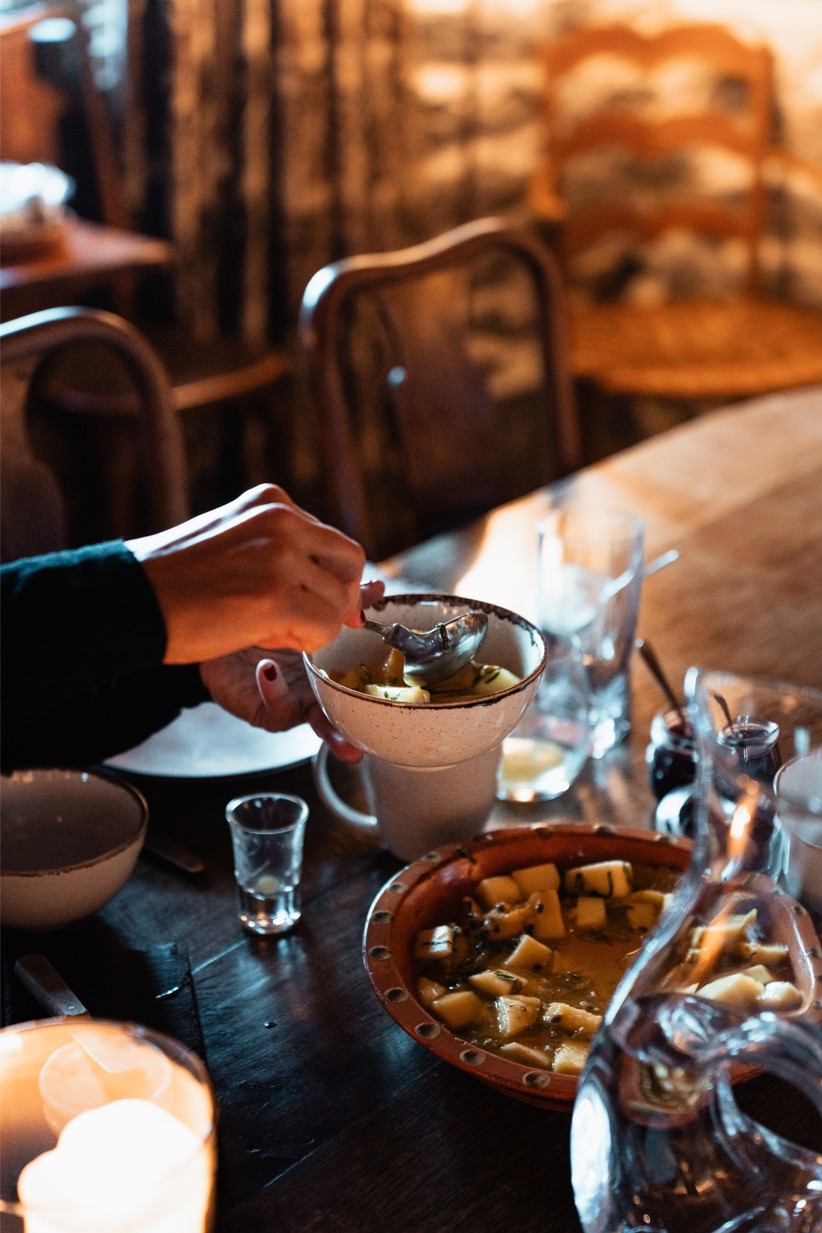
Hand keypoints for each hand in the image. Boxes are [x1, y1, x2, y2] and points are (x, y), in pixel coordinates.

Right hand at [127, 485, 368, 663]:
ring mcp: (281, 556)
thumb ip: (282, 551)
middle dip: (338, 599)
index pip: (332, 541)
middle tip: (305, 622)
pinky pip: (324, 628)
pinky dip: (303, 641)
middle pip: (350, 563)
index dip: (331, 579)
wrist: (129, 599)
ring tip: (266, 626)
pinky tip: (263, 637)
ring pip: (339, 602)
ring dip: (311, 625)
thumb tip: (344, 585)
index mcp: (272, 502)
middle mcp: (282, 520)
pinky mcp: (276, 596)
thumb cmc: (175, 581)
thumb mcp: (234, 541)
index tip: (313, 602)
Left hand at [199, 578, 384, 761]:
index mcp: (333, 670)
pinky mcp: (261, 707)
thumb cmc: (266, 619)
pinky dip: (273, 688)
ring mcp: (292, 702)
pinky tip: (268, 667)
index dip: (379, 697)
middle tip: (357, 748)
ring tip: (318, 715)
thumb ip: (344, 602)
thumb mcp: (307, 606)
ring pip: (314, 721)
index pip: (363, 687)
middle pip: (343, 716)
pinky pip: (274, 707)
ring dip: (321, 727)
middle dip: (350, 735)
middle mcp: (317, 691)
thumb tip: (379, 587)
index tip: (398, 705)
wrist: (222, 622)